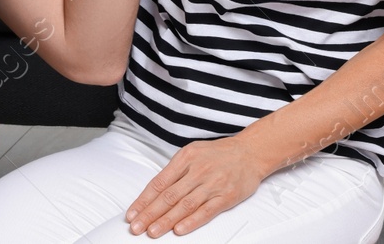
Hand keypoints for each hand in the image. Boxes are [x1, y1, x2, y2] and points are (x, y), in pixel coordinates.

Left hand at [125, 136, 270, 236]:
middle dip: (149, 214)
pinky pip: (206, 211)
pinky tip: (179, 230)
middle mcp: (197, 171)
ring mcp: (212, 184)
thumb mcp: (193, 152)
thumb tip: (155, 191)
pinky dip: (191, 222)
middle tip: (136, 227)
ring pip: (184, 205)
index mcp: (185, 158)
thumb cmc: (219, 154)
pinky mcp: (226, 197)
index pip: (159, 183)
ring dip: (166, 221)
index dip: (143, 200)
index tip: (132, 213)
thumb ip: (176, 170)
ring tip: (152, 231)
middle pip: (168, 196)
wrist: (250, 152)